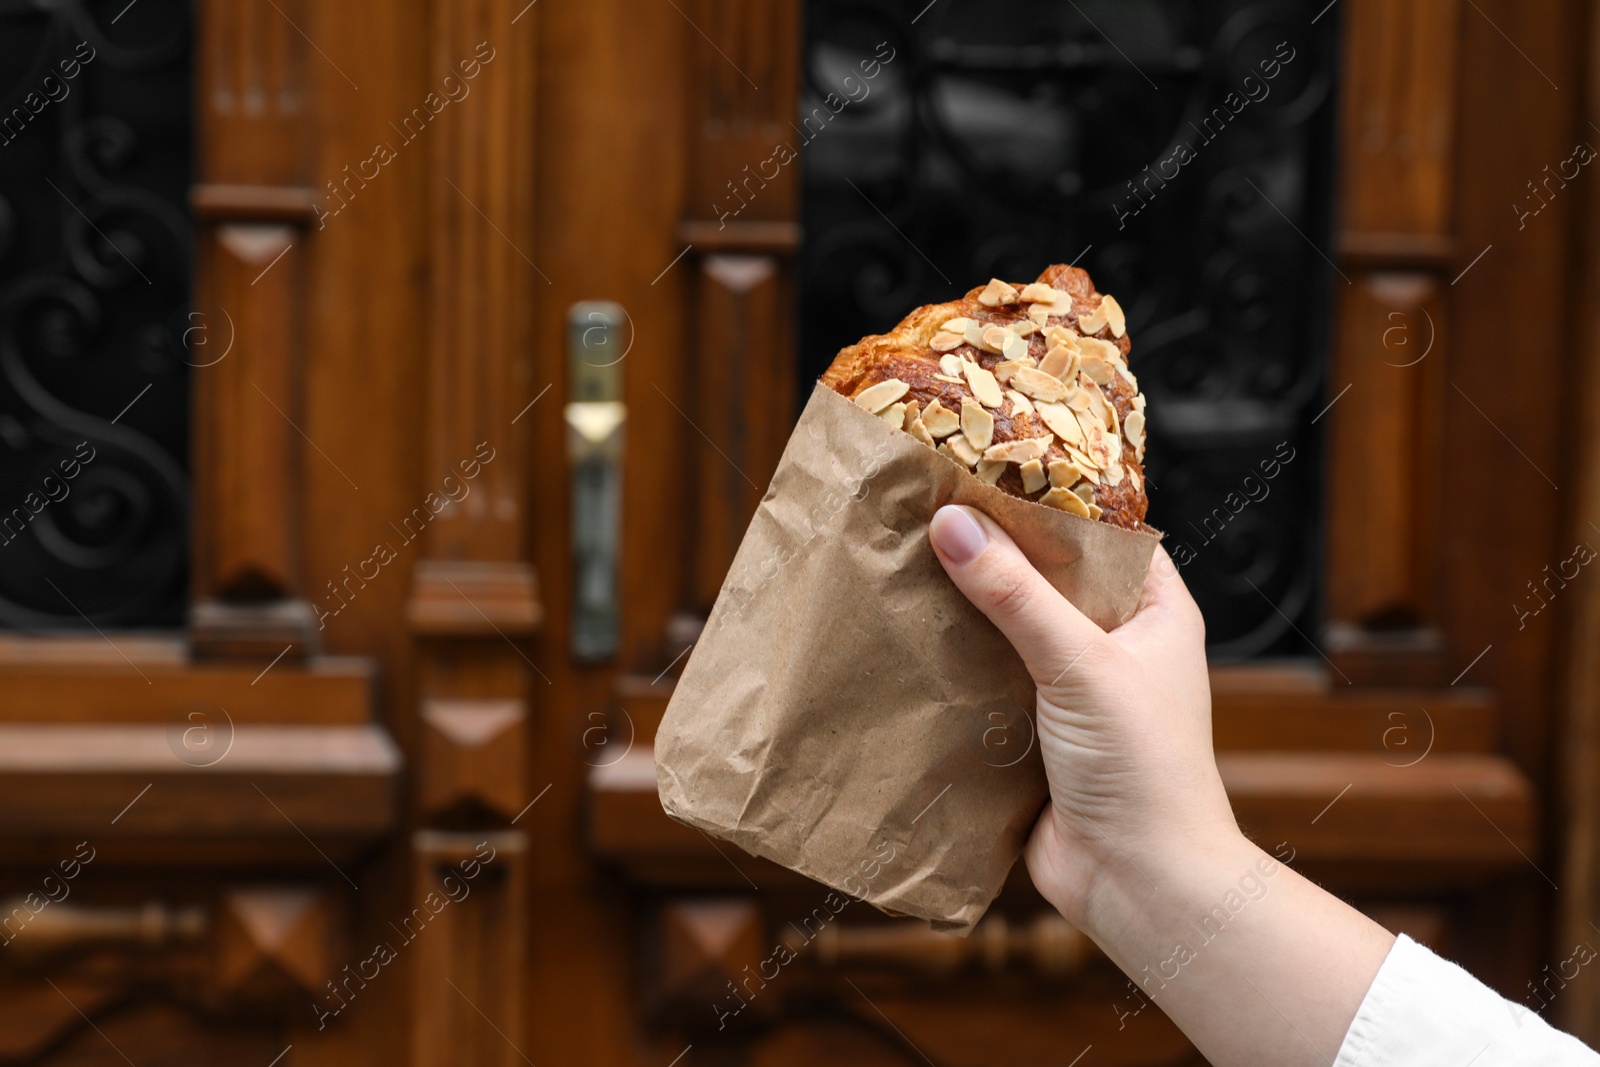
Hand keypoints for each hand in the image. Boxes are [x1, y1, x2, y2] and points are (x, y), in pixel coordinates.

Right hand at [928, 505, 1238, 929]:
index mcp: (1155, 611)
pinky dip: (951, 667)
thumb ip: (1014, 593)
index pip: (1102, 532)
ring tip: (903, 566)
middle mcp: (1116, 644)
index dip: (1048, 500)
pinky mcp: (1031, 734)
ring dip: (964, 612)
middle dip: (990, 555)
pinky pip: (985, 683)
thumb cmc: (1144, 770)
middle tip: (925, 513)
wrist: (1139, 886)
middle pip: (1046, 578)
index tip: (983, 470)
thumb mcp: (1080, 664)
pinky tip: (905, 640)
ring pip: (1009, 631)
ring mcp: (1072, 690)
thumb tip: (952, 524)